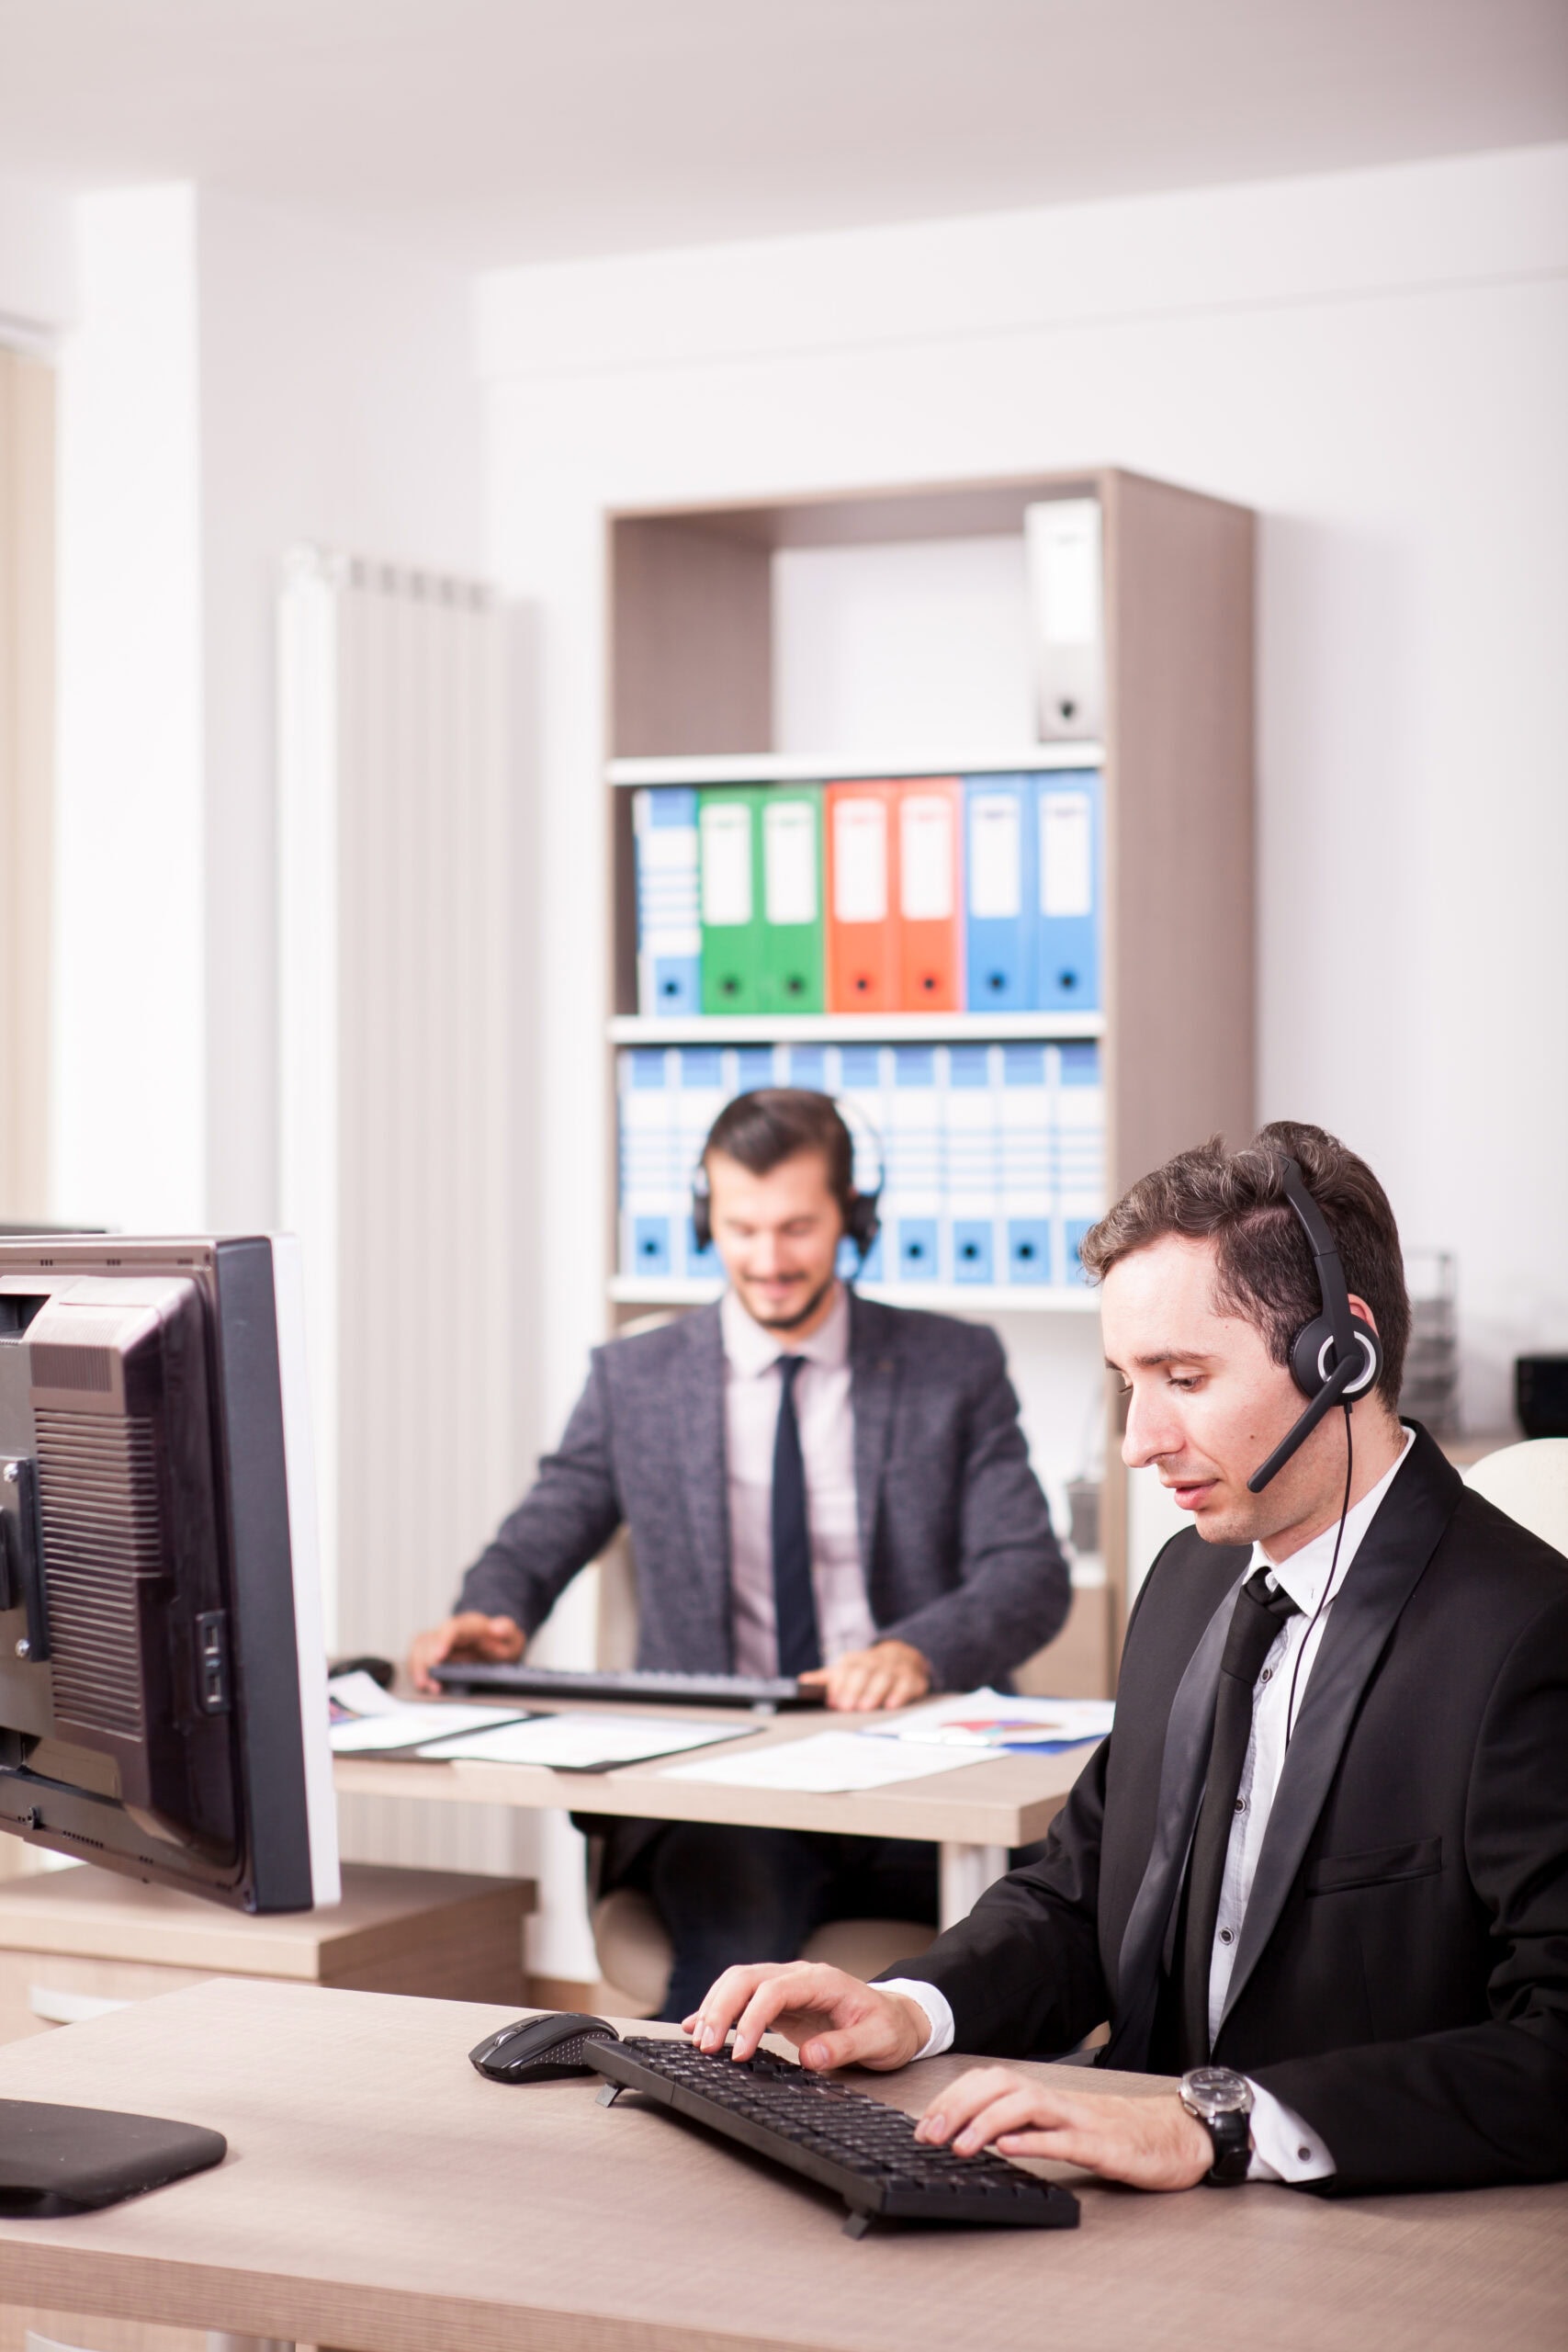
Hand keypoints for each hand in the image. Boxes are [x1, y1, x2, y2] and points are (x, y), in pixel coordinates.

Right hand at [407, 1612, 523, 1693]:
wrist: (499, 1643)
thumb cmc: (504, 1642)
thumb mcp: (513, 1637)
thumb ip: (508, 1631)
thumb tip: (498, 1627)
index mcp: (471, 1625)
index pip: (452, 1628)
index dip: (443, 1640)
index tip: (438, 1656)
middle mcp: (451, 1631)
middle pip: (429, 1639)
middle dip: (426, 1661)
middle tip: (432, 1683)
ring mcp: (441, 1640)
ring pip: (420, 1647)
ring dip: (418, 1667)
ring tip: (426, 1686)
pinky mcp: (434, 1652)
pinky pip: (418, 1657)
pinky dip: (416, 1670)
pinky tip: (423, 1684)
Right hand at [684, 1962, 930, 2072]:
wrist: (899, 2018)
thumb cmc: (890, 2028)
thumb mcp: (879, 2041)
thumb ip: (845, 2046)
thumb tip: (809, 2055)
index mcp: (822, 1981)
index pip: (774, 1990)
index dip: (751, 2018)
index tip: (740, 2052)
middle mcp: (800, 1976)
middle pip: (747, 1977)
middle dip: (721, 2008)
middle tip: (705, 2046)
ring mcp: (787, 1985)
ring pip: (739, 1983)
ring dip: (715, 2007)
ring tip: (699, 2040)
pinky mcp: (780, 2001)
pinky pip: (742, 1997)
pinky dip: (718, 2009)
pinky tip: (698, 2025)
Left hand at [801, 1639, 930, 1711]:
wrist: (903, 1655)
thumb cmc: (868, 1669)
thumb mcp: (846, 1669)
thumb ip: (826, 1678)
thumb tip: (802, 1681)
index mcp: (856, 1660)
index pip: (846, 1669)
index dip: (839, 1685)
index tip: (832, 1701)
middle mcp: (876, 1661)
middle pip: (864, 1672)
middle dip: (854, 1689)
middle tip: (847, 1707)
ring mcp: (895, 1669)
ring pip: (884, 1677)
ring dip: (874, 1692)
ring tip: (865, 1707)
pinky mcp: (913, 1678)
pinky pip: (907, 1684)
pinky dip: (899, 1694)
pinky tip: (891, 1705)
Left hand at [915, 2066, 1215, 2190]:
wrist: (1179, 2137)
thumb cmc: (1122, 2135)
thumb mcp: (1066, 2130)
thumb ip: (1029, 2128)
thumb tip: (979, 2138)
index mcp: (1047, 2098)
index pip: (990, 2082)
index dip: (953, 2099)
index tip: (924, 2124)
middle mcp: (1059, 2102)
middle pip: (1000, 2085)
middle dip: (958, 2106)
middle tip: (928, 2135)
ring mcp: (1082, 2120)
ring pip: (1028, 2105)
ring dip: (987, 2122)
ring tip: (960, 2145)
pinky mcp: (1105, 2145)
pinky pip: (1065, 2140)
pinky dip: (1034, 2142)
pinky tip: (1009, 2149)